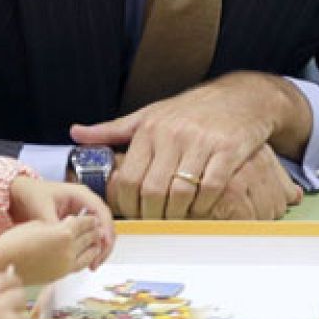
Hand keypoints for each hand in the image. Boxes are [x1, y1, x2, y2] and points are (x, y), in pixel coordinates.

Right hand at [0, 216, 101, 285]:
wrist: (3, 263)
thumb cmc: (16, 240)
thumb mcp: (39, 223)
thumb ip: (58, 223)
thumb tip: (69, 224)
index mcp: (64, 232)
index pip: (84, 223)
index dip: (89, 219)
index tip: (93, 217)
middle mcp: (68, 249)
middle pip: (89, 237)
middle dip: (94, 230)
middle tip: (98, 227)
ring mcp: (66, 264)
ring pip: (88, 252)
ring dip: (93, 245)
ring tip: (95, 240)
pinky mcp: (61, 275)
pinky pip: (80, 265)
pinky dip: (86, 258)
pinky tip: (86, 255)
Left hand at [9, 176, 113, 265]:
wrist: (21, 193)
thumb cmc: (32, 196)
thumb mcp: (42, 210)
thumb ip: (55, 224)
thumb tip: (67, 241)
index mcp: (81, 195)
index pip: (101, 212)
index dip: (105, 230)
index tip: (102, 248)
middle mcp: (87, 202)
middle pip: (105, 223)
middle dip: (104, 244)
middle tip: (96, 263)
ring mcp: (84, 211)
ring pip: (100, 231)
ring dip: (99, 248)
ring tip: (92, 266)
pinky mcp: (78, 221)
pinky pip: (90, 234)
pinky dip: (90, 248)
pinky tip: (85, 261)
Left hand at [71, 73, 308, 219]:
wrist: (243, 96)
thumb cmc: (192, 109)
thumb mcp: (150, 114)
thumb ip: (112, 129)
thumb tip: (75, 133)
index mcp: (150, 128)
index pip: (129, 178)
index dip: (128, 205)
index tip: (134, 214)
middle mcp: (173, 134)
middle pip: (152, 190)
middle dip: (152, 214)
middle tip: (156, 222)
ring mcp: (202, 142)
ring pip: (180, 192)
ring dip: (177, 213)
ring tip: (178, 217)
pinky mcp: (228, 150)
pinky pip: (210, 188)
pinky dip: (204, 205)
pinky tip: (202, 207)